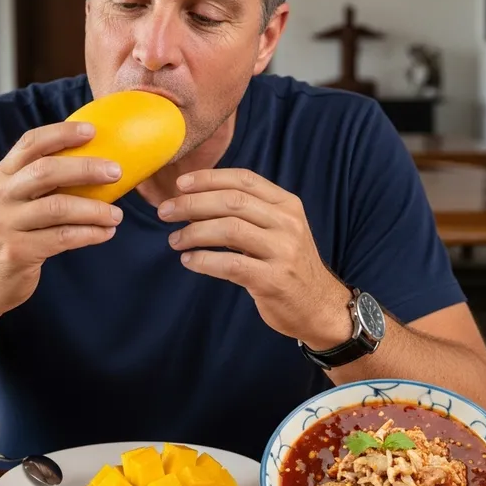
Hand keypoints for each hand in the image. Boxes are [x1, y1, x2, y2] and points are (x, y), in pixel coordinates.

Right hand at [0, 121, 122, 316]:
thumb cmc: (9, 238)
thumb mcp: (14, 204)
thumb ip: (39, 184)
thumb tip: (92, 165)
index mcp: (1, 177)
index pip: (30, 144)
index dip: (61, 133)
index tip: (92, 131)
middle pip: (46, 172)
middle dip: (85, 168)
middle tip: (116, 171)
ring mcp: (5, 224)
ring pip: (58, 207)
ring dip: (94, 209)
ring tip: (117, 214)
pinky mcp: (16, 252)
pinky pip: (62, 238)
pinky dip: (89, 234)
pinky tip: (106, 233)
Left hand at [157, 169, 352, 348]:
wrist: (319, 307)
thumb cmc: (288, 265)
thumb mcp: (278, 230)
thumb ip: (246, 213)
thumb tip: (194, 201)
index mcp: (287, 204)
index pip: (244, 179)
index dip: (209, 178)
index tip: (180, 184)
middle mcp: (287, 223)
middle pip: (232, 202)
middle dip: (192, 203)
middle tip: (165, 212)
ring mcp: (283, 251)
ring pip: (230, 230)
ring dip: (194, 232)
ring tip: (175, 240)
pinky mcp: (274, 280)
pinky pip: (231, 264)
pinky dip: (204, 260)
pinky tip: (189, 261)